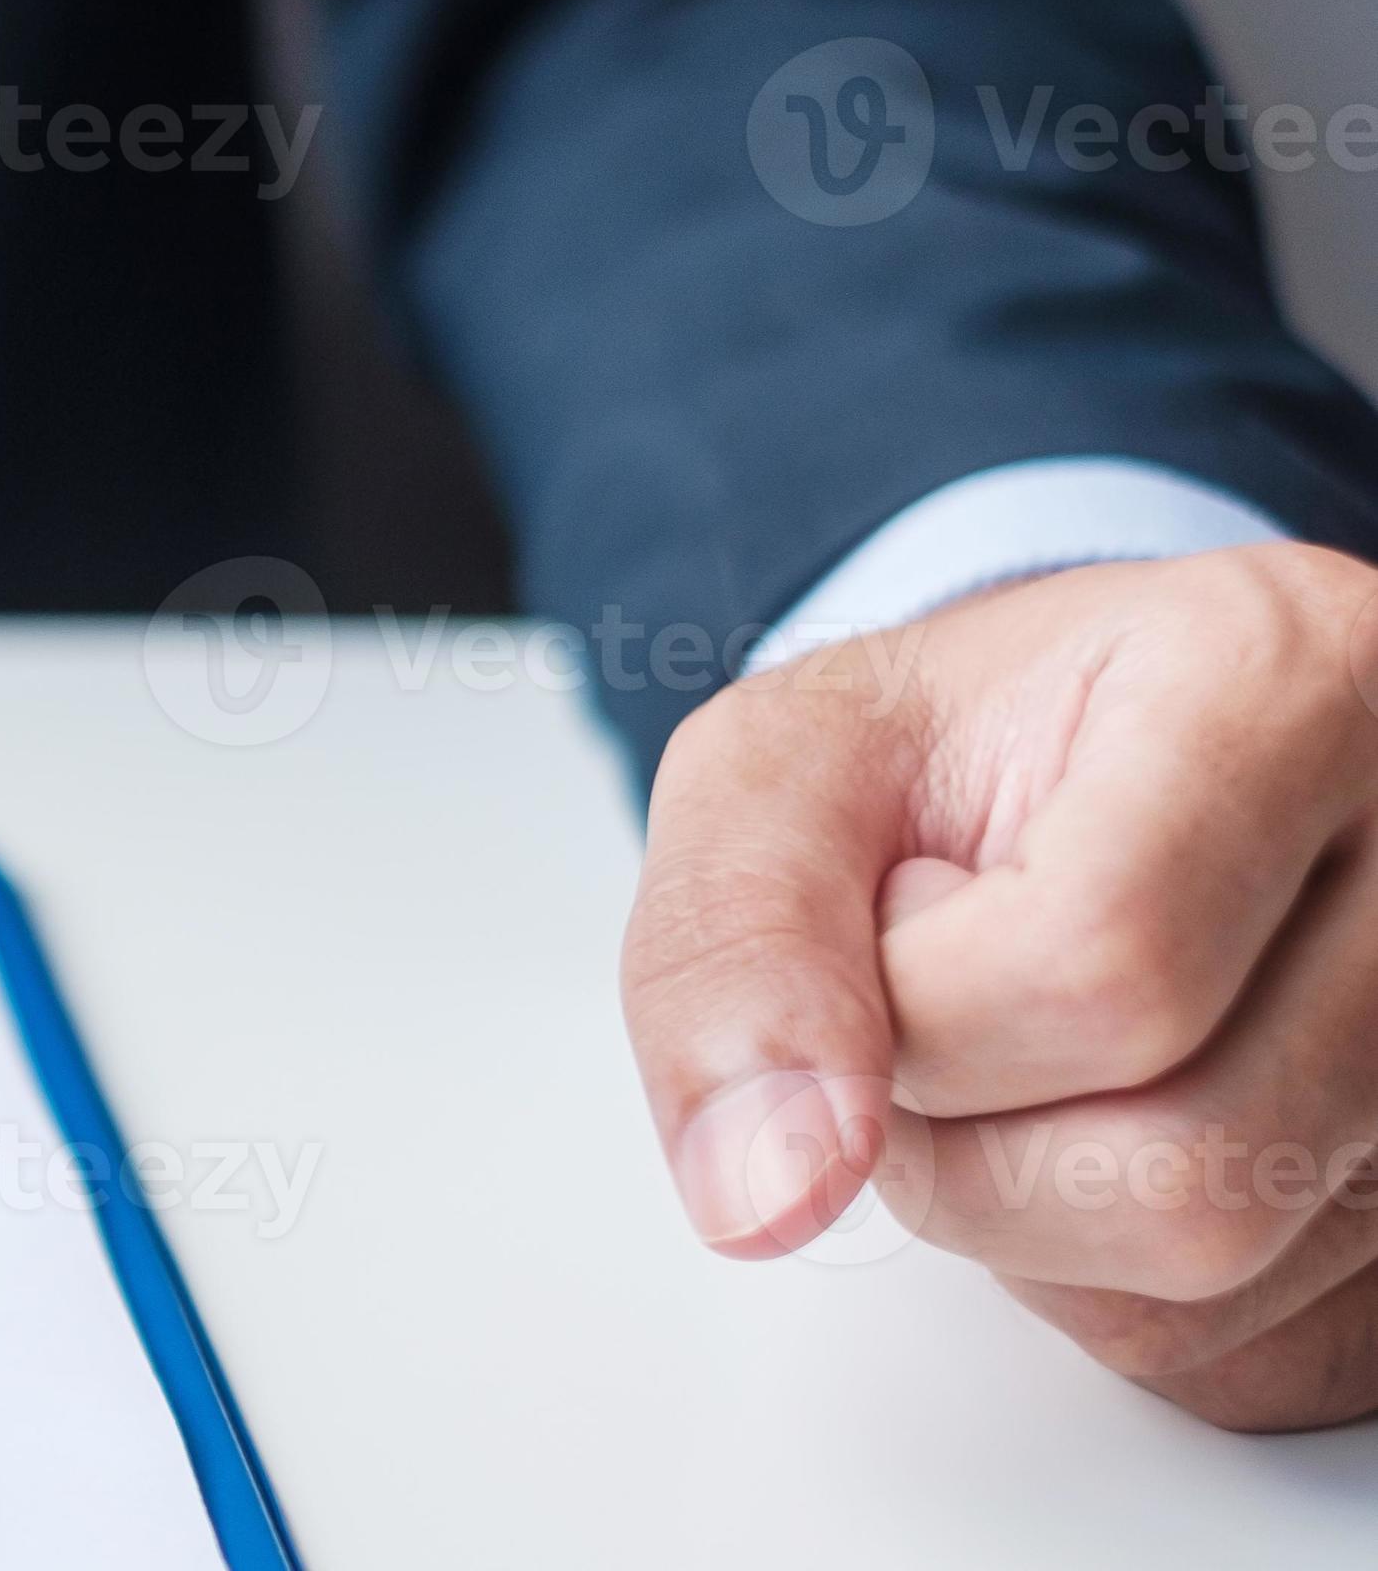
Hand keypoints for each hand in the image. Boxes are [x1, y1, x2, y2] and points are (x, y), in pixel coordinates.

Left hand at [626, 542, 1377, 1429]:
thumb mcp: (786, 768)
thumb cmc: (957, 756)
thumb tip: (764, 1189)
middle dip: (956, 1130)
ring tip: (1020, 1053)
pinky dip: (1095, 1274)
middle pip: (1176, 1166)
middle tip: (942, 1000)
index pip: (1100, 969)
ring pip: (1203, 1275)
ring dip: (1016, 1208)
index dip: (916, 1001)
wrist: (1087, 772)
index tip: (894, 908)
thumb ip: (734, 944)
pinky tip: (1102, 1121)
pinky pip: (1236, 1346)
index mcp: (1296, 683)